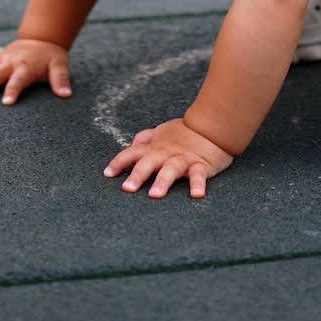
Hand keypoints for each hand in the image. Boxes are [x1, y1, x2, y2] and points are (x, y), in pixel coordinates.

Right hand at [0, 38, 71, 104]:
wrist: (41, 38)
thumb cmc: (50, 56)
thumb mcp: (59, 65)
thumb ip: (61, 79)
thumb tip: (66, 94)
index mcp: (26, 66)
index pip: (18, 80)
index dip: (12, 90)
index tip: (6, 103)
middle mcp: (11, 62)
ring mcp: (1, 59)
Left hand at [103, 118, 233, 198]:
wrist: (212, 125)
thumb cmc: (185, 132)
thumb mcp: (162, 132)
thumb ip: (146, 138)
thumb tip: (131, 146)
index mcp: (155, 147)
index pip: (132, 153)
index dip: (119, 162)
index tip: (107, 174)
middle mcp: (166, 153)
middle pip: (149, 162)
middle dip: (137, 175)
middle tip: (127, 189)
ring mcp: (183, 159)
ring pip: (171, 169)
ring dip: (163, 181)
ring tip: (155, 195)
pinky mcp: (201, 165)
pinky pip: (199, 175)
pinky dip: (197, 184)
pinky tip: (196, 195)